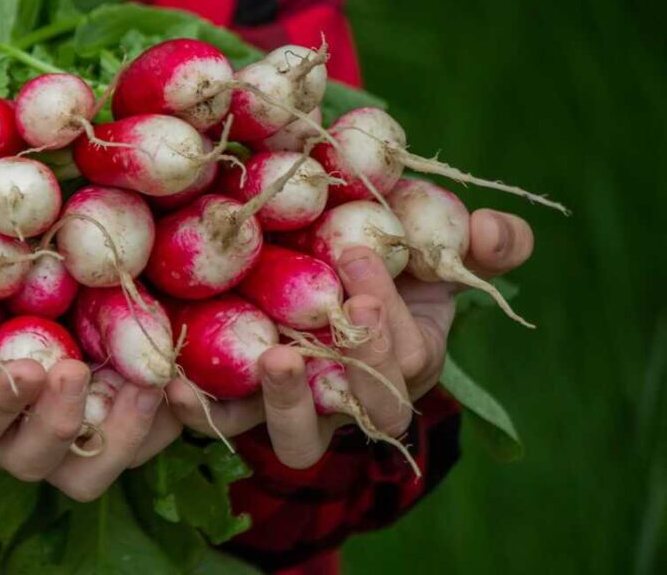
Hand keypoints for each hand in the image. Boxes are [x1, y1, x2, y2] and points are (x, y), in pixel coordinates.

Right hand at [0, 268, 181, 508]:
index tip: (24, 366)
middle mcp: (10, 435)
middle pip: (41, 462)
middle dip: (59, 425)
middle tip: (81, 371)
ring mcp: (62, 432)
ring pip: (96, 463)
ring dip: (127, 430)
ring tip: (152, 377)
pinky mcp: (108, 416)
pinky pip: (147, 436)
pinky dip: (171, 417)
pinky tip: (191, 377)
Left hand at [165, 209, 533, 467]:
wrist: (319, 264)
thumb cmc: (381, 252)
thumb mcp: (432, 239)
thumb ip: (481, 240)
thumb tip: (494, 233)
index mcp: (407, 358)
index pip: (411, 356)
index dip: (393, 315)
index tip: (358, 253)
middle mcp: (355, 397)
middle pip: (371, 408)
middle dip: (364, 360)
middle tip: (344, 309)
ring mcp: (298, 408)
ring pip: (299, 438)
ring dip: (286, 404)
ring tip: (272, 359)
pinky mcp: (242, 404)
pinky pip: (225, 421)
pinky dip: (202, 411)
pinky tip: (175, 384)